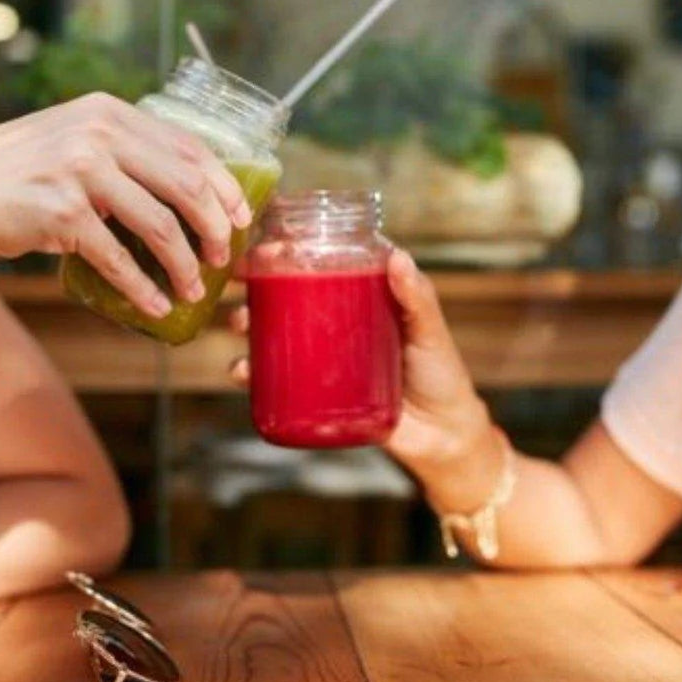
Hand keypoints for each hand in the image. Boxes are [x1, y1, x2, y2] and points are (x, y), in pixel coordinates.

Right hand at [0, 92, 251, 317]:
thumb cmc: (22, 173)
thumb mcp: (73, 137)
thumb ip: (123, 148)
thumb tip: (189, 185)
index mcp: (110, 113)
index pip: (190, 146)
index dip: (224, 185)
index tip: (242, 217)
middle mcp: (99, 135)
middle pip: (186, 186)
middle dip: (215, 228)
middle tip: (224, 258)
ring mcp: (81, 173)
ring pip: (160, 227)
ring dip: (185, 265)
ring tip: (194, 290)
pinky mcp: (63, 215)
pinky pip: (119, 259)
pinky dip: (143, 288)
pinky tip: (156, 307)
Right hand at [230, 250, 503, 504]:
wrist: (442, 437)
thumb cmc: (442, 374)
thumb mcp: (430, 331)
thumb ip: (416, 298)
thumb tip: (396, 257)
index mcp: (363, 297)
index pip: (323, 262)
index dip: (293, 249)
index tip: (270, 244)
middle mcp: (338, 323)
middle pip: (290, 295)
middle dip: (258, 285)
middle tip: (242, 279)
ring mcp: (324, 359)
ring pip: (276, 334)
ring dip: (248, 325)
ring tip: (239, 325)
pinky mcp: (316, 394)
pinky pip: (277, 380)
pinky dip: (253, 373)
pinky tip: (241, 371)